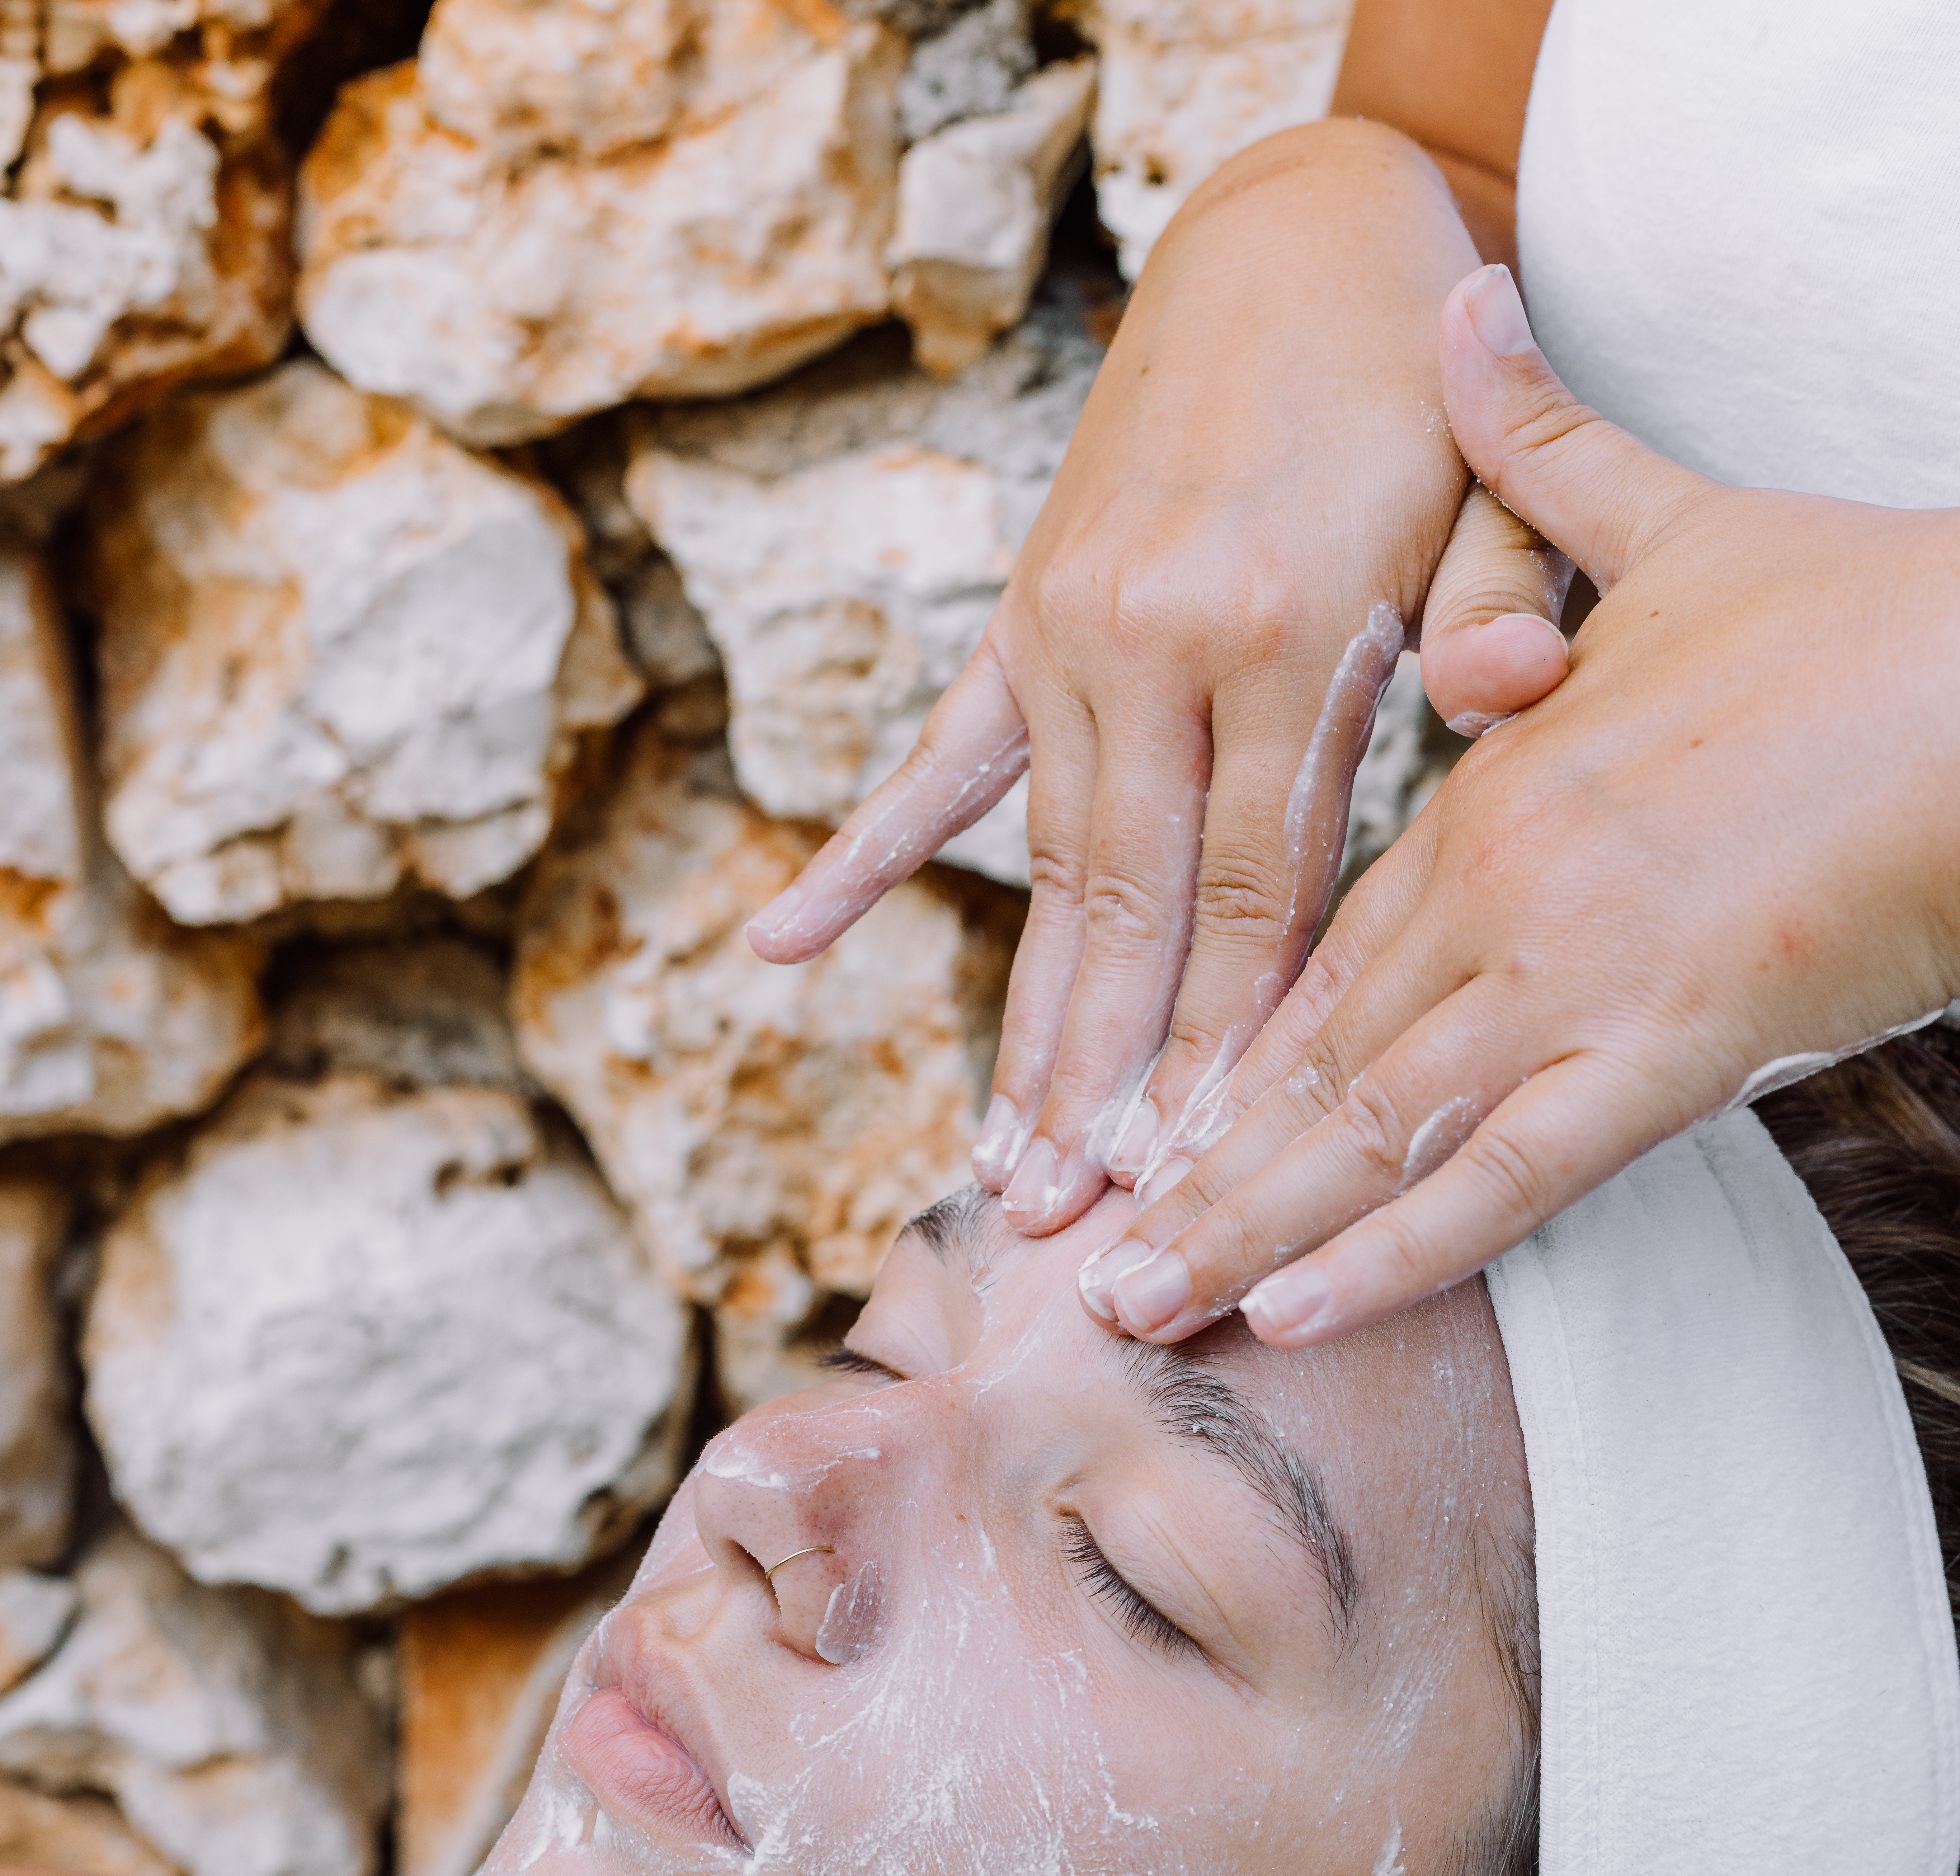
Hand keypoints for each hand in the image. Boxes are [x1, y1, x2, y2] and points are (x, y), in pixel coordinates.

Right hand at [744, 126, 1568, 1234]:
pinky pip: (935, 764)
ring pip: (1047, 873)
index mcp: (1288, 633)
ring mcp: (1070, 633)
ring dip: (1025, 1026)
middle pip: (1135, 915)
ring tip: (1003, 1162)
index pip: (1258, 898)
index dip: (1228, 1049)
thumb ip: (1498, 604)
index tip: (1203, 1174)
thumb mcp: (1490, 493)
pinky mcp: (1022, 618)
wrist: (1296, 237)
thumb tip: (1505, 698)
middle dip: (1106, 1085)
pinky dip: (861, 859)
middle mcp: (1157, 644)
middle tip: (1077, 1224)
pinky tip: (783, 945)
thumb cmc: (1412, 399)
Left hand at [1080, 261, 1959, 1350]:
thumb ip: (1541, 452)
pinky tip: (1295, 1309)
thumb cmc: (1855, 612)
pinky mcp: (1660, 1062)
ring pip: (1367, 1134)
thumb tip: (1461, 308)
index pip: (1315, 938)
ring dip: (1246, 1228)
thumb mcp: (1670, 523)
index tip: (1136, 1106)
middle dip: (1189, 1162)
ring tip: (1137, 1301)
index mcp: (1491, 791)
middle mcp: (1500, 900)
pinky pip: (1499, 1184)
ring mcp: (1572, 988)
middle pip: (1306, 1057)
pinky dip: (1393, 1252)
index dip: (1218, 1035)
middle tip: (1080, 1251)